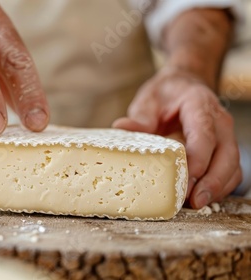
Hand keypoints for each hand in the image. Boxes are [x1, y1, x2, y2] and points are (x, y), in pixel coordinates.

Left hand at [113, 67, 241, 208]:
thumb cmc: (165, 95)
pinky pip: (230, 172)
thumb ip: (140, 117)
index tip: (187, 177)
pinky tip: (201, 199)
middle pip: (226, 154)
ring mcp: (226, 137)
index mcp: (200, 105)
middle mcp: (219, 121)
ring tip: (195, 205)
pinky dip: (219, 188)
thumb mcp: (148, 100)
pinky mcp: (224, 151)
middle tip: (194, 201)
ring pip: (232, 166)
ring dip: (217, 188)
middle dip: (212, 181)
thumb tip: (122, 127)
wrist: (183, 87)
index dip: (198, 157)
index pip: (204, 133)